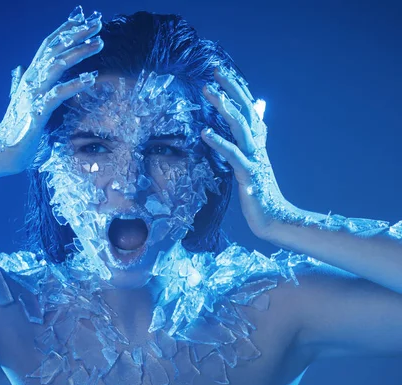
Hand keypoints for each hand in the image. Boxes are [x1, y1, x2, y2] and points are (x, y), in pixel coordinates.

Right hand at [0, 6, 103, 172]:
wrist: (2, 151)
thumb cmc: (15, 129)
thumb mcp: (20, 101)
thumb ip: (21, 83)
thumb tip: (19, 69)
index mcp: (29, 77)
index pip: (47, 46)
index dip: (65, 31)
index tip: (83, 19)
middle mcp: (31, 80)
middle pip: (54, 49)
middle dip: (77, 34)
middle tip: (98, 24)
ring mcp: (33, 94)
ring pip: (57, 65)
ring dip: (79, 52)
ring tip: (99, 43)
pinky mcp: (38, 112)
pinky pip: (58, 94)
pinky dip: (75, 84)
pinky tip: (91, 77)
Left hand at [200, 67, 295, 239]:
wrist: (273, 219)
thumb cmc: (258, 191)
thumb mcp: (252, 161)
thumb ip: (249, 140)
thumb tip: (251, 120)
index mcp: (258, 142)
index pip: (249, 108)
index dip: (236, 89)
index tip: (221, 71)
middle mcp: (258, 146)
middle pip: (246, 110)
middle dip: (231, 89)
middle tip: (215, 71)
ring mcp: (254, 159)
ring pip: (241, 127)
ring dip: (225, 107)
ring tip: (209, 92)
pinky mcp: (248, 175)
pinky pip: (232, 155)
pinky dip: (219, 142)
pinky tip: (205, 132)